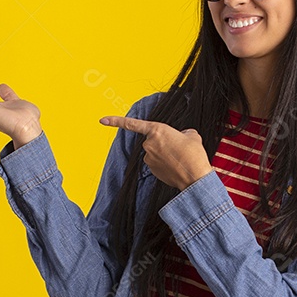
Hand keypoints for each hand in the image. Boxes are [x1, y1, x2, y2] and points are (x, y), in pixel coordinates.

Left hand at [99, 115, 213, 190]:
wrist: (194, 176)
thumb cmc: (194, 154)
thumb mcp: (191, 135)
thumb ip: (181, 132)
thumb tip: (181, 136)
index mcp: (157, 130)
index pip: (132, 124)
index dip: (116, 121)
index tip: (102, 120)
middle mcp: (149, 144)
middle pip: (152, 140)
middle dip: (163, 143)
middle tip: (179, 148)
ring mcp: (148, 158)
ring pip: (155, 153)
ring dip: (165, 154)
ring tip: (180, 158)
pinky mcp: (151, 170)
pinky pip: (157, 163)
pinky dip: (165, 164)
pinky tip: (176, 166)